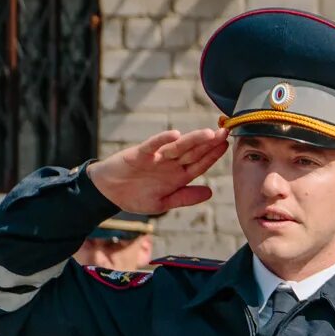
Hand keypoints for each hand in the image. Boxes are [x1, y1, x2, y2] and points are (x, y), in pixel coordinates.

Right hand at [85, 129, 229, 214]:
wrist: (108, 193)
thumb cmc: (135, 196)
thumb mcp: (163, 203)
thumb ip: (185, 197)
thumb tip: (210, 192)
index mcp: (177, 176)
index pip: (199, 164)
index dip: (212, 156)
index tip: (226, 146)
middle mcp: (169, 164)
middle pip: (192, 152)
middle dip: (209, 143)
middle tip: (225, 132)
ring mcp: (156, 158)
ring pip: (177, 147)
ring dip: (193, 140)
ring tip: (208, 133)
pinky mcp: (139, 155)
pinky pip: (152, 146)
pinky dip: (162, 140)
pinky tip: (174, 134)